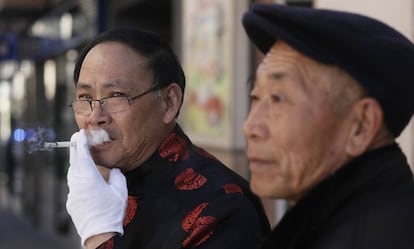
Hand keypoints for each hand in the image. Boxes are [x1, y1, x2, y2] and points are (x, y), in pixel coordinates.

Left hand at [66, 129, 127, 245]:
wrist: (99, 234)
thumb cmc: (111, 212)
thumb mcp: (121, 191)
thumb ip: (118, 176)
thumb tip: (115, 170)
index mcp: (90, 178)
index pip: (82, 155)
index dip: (81, 142)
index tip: (80, 133)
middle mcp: (78, 183)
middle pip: (74, 160)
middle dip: (75, 147)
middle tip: (77, 137)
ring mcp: (73, 192)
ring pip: (72, 172)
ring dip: (75, 162)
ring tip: (80, 156)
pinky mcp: (71, 201)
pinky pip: (73, 184)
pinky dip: (77, 176)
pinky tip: (83, 177)